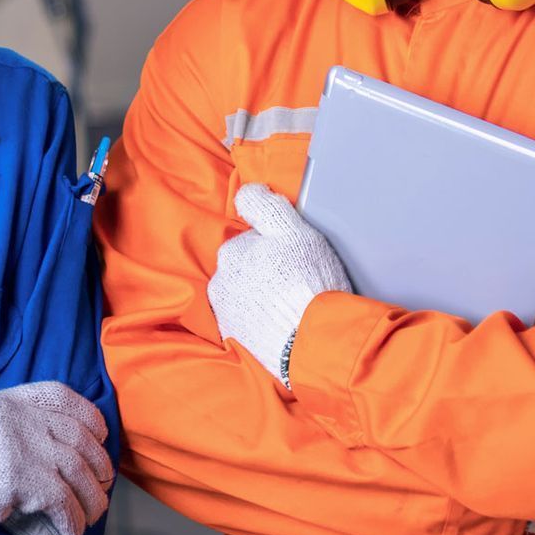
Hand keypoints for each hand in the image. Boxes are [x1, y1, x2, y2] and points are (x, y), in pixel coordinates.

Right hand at [0, 382, 112, 534]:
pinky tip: (73, 531)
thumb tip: (61, 445)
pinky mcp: (18, 479)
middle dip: (97, 463)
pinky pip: (61, 500)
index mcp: (4, 401)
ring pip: (76, 470)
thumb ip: (14, 426)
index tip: (101, 434)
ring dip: (90, 497)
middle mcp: (15, 418)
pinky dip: (72, 518)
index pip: (60, 396)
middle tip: (102, 484)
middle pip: (76, 436)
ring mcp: (18, 446)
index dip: (88, 415)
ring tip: (92, 514)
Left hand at [207, 183, 351, 386]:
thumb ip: (265, 205)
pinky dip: (260, 319)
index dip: (278, 245)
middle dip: (267, 270)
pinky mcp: (235, 338)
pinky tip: (282, 322)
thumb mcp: (293, 231)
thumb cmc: (308, 283)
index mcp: (231, 251)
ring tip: (291, 305)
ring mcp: (225, 312)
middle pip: (247, 266)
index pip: (253, 238)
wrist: (313, 342)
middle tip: (296, 282)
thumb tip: (246, 192)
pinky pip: (247, 320)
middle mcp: (220, 281)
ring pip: (245, 293)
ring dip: (262, 295)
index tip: (295, 258)